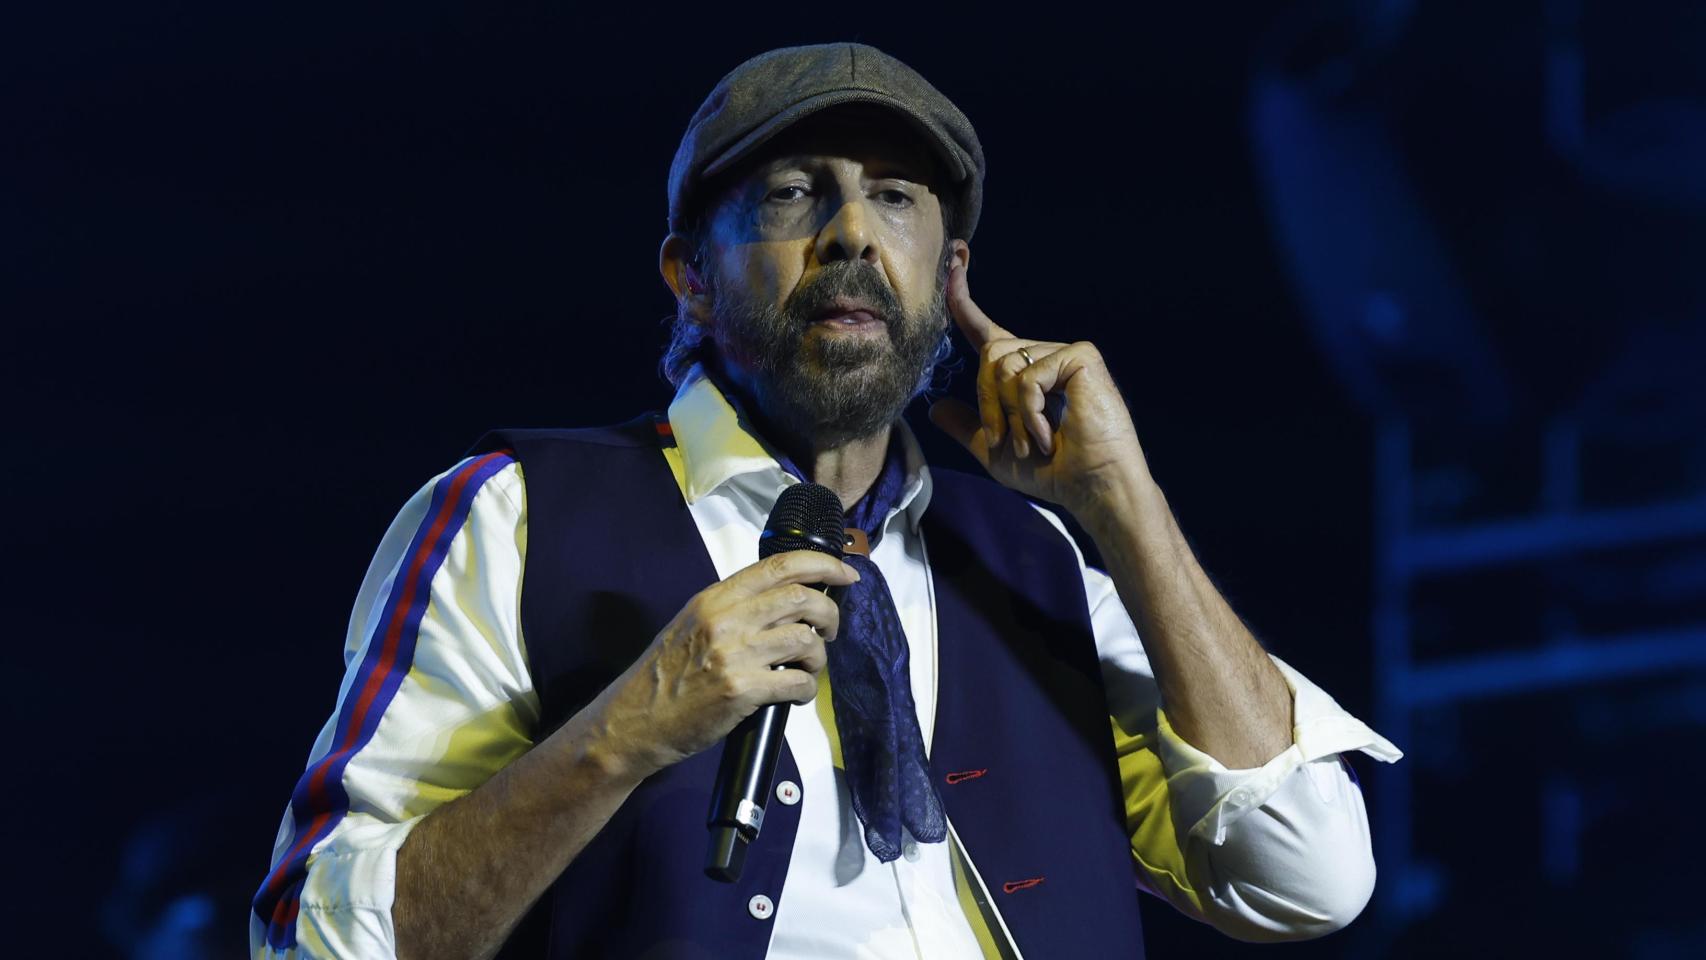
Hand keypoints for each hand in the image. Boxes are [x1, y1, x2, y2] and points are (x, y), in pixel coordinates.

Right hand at [589, 550, 859, 779]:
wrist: (634, 721)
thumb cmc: (665, 677)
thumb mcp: (691, 625)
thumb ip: (731, 609)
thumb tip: (782, 601)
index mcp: (714, 598)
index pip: (779, 565)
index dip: (822, 565)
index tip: (846, 574)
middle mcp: (726, 619)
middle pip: (801, 599)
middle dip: (829, 614)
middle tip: (829, 631)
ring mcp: (735, 654)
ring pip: (805, 640)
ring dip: (818, 656)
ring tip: (808, 668)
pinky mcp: (742, 690)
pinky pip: (798, 682)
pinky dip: (807, 689)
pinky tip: (797, 695)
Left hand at [928, 262, 1149, 517]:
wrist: (1092, 487)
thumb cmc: (1053, 472)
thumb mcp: (996, 450)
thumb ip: (968, 426)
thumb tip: (934, 408)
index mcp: (1023, 371)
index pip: (984, 330)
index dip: (963, 297)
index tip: (953, 258)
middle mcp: (1043, 354)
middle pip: (988, 355)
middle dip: (989, 403)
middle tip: (1007, 440)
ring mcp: (1064, 352)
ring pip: (1004, 364)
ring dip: (1010, 413)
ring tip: (1033, 440)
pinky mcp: (1081, 356)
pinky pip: (1028, 374)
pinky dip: (1030, 411)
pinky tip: (1048, 434)